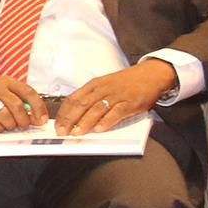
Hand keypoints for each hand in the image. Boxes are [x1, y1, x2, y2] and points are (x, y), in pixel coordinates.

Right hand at [0, 77, 48, 132]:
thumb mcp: (7, 94)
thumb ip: (22, 103)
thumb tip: (38, 118)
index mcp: (8, 82)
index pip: (28, 92)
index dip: (38, 107)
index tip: (41, 119)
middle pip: (17, 105)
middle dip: (23, 120)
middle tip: (23, 124)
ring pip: (5, 115)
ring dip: (11, 125)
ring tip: (9, 125)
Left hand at [55, 60, 175, 135]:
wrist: (150, 75)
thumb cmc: (125, 83)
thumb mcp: (104, 85)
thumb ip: (91, 97)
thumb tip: (74, 115)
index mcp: (94, 84)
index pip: (73, 98)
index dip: (63, 112)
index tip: (56, 124)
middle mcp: (103, 89)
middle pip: (81, 104)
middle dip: (69, 119)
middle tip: (62, 131)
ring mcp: (116, 95)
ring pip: (96, 108)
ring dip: (85, 122)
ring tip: (77, 132)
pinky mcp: (130, 102)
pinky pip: (116, 112)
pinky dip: (106, 121)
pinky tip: (99, 129)